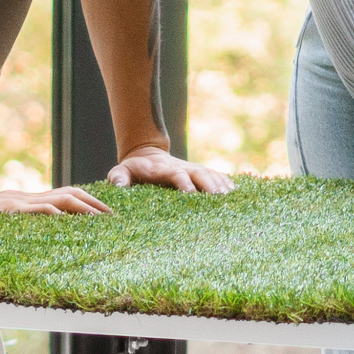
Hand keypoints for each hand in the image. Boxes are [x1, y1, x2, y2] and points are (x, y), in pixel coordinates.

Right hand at [0, 184, 111, 217]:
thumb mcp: (8, 217)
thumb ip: (27, 220)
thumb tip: (48, 228)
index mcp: (32, 200)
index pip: (67, 195)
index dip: (89, 201)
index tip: (107, 212)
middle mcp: (31, 199)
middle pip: (70, 194)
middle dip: (94, 204)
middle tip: (112, 217)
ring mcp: (21, 204)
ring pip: (58, 201)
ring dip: (81, 208)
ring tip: (98, 217)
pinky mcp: (9, 211)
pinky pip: (34, 210)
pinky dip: (50, 212)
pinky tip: (63, 217)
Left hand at [106, 147, 231, 195]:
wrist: (146, 155)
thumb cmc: (133, 169)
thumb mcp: (121, 172)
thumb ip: (118, 178)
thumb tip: (119, 186)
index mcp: (163, 170)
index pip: (176, 175)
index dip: (184, 183)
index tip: (191, 193)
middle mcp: (181, 168)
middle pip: (199, 173)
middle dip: (209, 185)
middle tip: (219, 198)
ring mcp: (192, 169)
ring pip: (210, 174)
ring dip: (220, 185)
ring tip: (231, 198)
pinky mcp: (198, 173)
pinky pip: (216, 176)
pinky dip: (226, 183)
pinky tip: (236, 193)